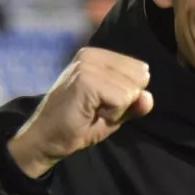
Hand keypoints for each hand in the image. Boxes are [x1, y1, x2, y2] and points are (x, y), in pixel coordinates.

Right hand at [7, 47, 153, 177]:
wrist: (45, 140)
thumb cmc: (78, 126)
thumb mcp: (114, 113)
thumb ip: (133, 103)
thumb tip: (149, 97)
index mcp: (97, 56)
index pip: (140, 70)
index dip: (128, 95)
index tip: (102, 104)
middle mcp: (91, 55)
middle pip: (139, 77)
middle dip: (125, 101)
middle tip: (97, 109)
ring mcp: (87, 66)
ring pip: (131, 90)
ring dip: (117, 109)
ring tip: (92, 112)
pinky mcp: (85, 81)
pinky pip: (122, 99)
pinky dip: (112, 114)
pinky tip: (90, 114)